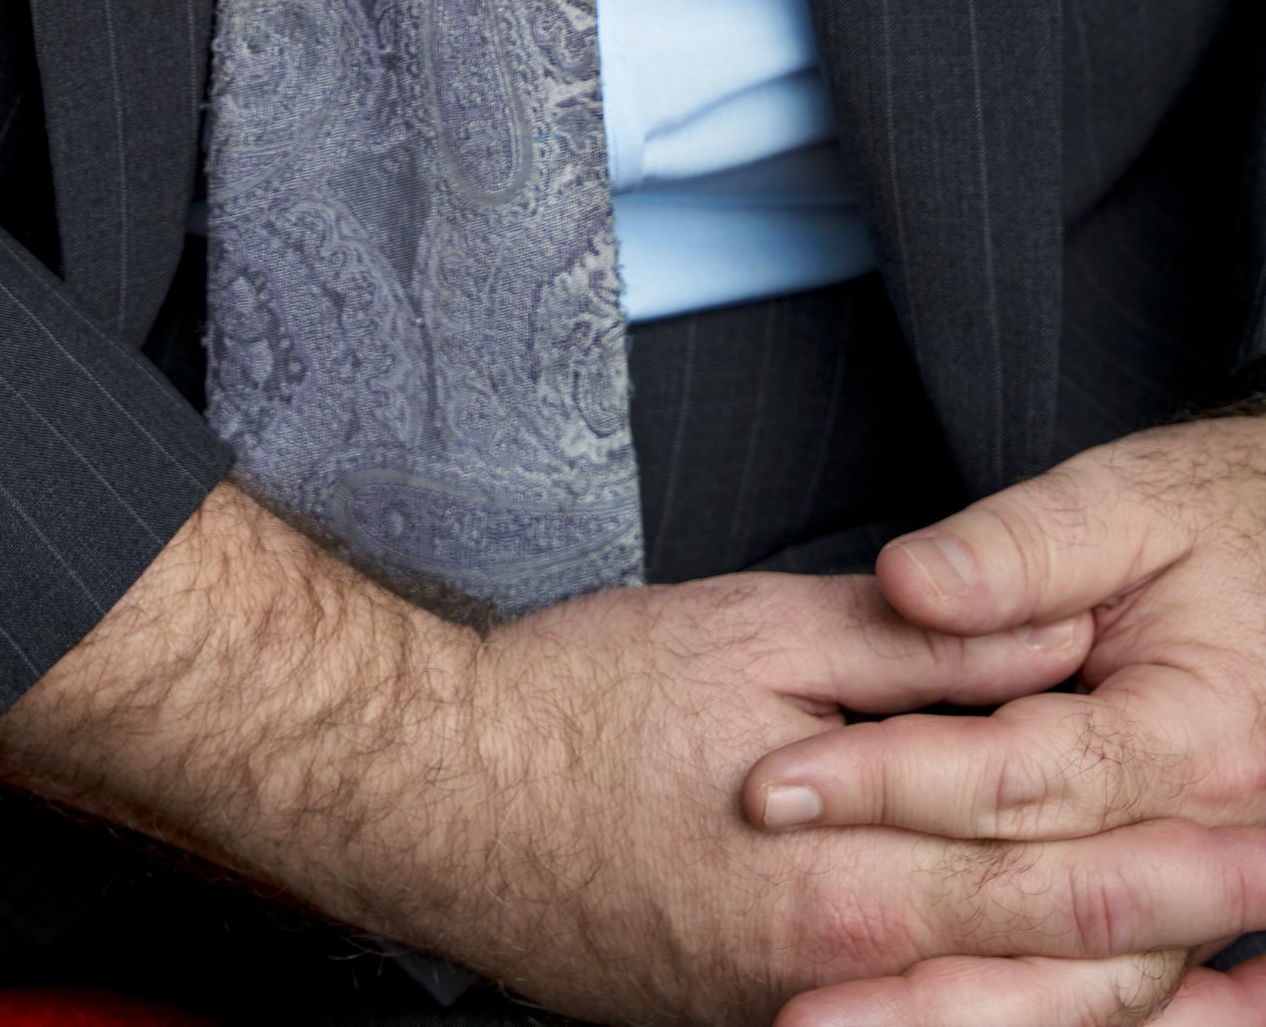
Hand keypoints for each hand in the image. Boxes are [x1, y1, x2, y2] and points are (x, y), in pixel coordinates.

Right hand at [422, 564, 1265, 1026]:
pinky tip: (1044, 991)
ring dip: (1110, 1005)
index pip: (1064, 884)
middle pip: (1056, 986)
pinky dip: (1001, 1015)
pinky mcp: (760, 1024)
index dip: (1178, 867)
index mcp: (853, 877)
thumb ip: (913, 650)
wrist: (437, 801)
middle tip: (1264, 902)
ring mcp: (799, 1017)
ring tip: (1199, 968)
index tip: (1262, 839)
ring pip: (994, 1025)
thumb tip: (1046, 638)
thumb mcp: (751, 632)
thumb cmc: (577, 705)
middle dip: (1178, 947)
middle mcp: (843, 977)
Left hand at [743, 413, 1265, 1026]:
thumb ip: (1017, 549)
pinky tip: (909, 1025)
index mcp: (1185, 733)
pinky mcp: (1181, 913)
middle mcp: (1205, 833)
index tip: (768, 788)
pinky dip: (1008, 1014)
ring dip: (945, 1018)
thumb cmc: (1210, 526)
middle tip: (783, 994)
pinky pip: (1096, 994)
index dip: (886, 783)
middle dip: (903, 959)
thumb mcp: (1123, 506)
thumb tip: (911, 582)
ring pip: (1074, 990)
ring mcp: (1204, 893)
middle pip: (1042, 918)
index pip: (1013, 778)